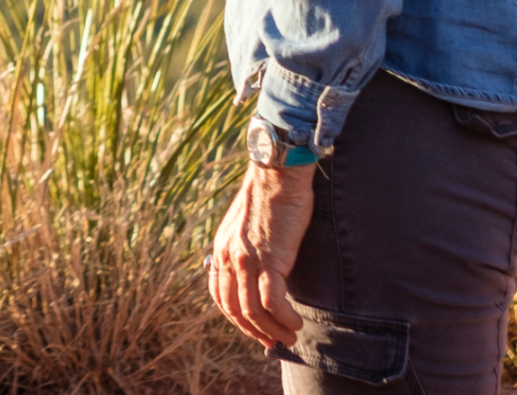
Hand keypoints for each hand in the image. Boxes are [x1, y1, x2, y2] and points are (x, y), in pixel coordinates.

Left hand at [208, 161, 314, 347]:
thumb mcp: (244, 227)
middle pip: (234, 308)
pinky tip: (296, 322)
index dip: (237, 319)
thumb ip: (242, 250)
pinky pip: (273, 300)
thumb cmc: (269, 198)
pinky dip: (284, 317)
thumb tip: (253, 274)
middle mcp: (228, 256)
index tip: (255, 330)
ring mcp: (246, 258)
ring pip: (253, 310)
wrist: (277, 173)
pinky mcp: (269, 258)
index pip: (220, 296)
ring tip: (289, 337)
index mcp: (220, 249)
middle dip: (254, 331)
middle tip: (274, 343)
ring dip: (272, 330)